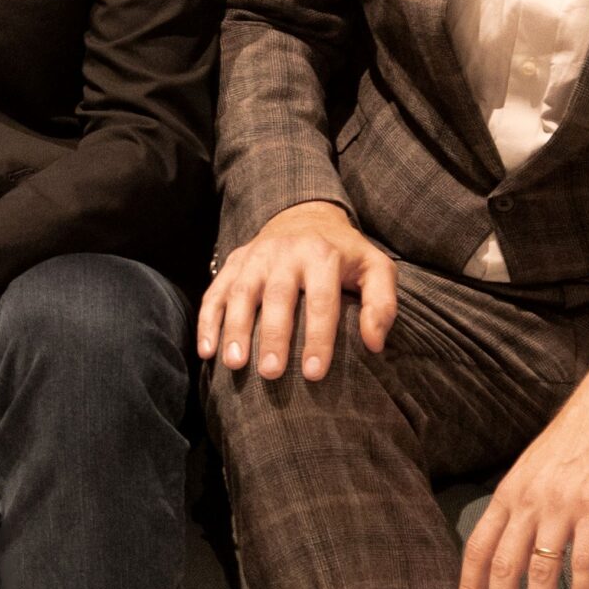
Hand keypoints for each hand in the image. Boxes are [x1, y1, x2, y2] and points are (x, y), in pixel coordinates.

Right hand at [198, 200, 395, 380]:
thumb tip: (374, 344)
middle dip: (272, 336)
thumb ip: (382, 304)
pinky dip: (208, 320)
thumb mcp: (375, 268)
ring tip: (234, 364)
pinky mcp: (234, 261)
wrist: (305, 214)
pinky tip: (206, 350)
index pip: (321, 300)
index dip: (318, 338)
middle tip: (271, 373)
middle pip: (277, 296)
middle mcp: (285, 252)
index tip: (314, 374)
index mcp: (322, 254)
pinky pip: (216, 291)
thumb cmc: (345, 254)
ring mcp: (255, 256)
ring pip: (241, 292)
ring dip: (234, 328)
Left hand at [454, 347, 588, 588]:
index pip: (478, 546)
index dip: (470, 584)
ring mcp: (561, 505)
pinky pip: (584, 561)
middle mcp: (528, 501)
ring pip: (541, 569)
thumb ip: (520, 505)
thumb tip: (508, 545)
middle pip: (504, 565)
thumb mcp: (532, 471)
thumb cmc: (572, 445)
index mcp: (509, 493)